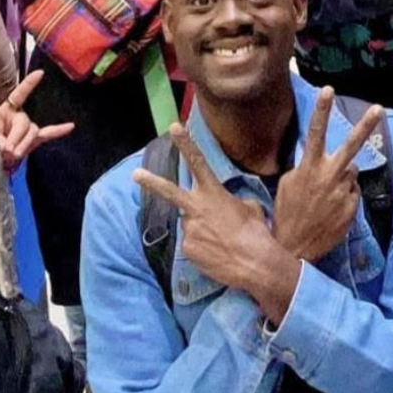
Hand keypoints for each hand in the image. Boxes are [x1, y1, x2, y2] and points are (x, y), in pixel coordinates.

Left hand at [0, 69, 74, 173]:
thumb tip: (10, 149)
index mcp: (5, 111)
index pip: (18, 95)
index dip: (29, 84)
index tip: (40, 73)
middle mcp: (19, 117)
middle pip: (25, 122)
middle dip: (17, 137)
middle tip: (7, 150)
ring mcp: (28, 129)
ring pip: (33, 132)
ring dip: (24, 144)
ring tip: (13, 155)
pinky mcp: (33, 141)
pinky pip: (47, 135)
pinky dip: (58, 131)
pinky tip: (70, 126)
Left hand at [132, 124, 300, 323]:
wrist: (254, 264)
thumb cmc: (256, 233)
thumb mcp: (248, 208)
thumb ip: (230, 202)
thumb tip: (223, 208)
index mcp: (214, 193)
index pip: (198, 162)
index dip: (186, 144)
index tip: (174, 128)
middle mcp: (196, 208)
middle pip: (169, 191)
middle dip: (151, 182)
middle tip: (135, 174)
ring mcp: (189, 229)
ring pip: (190, 225)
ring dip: (201, 230)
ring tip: (220, 241)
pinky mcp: (187, 248)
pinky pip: (192, 244)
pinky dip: (202, 248)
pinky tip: (217, 253)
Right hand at [272, 87, 383, 261]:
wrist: (294, 246)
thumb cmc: (287, 211)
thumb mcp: (288, 183)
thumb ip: (307, 167)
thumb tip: (323, 161)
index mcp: (309, 167)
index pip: (315, 132)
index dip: (322, 109)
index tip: (328, 89)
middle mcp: (329, 176)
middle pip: (352, 145)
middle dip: (366, 125)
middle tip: (379, 108)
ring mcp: (343, 192)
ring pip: (351, 172)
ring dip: (342, 176)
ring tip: (324, 195)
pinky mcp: (352, 207)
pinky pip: (352, 193)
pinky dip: (344, 196)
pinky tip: (330, 209)